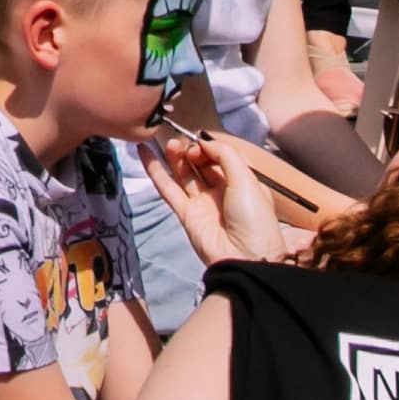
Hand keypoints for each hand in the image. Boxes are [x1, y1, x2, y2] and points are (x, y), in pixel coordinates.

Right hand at [143, 128, 289, 265]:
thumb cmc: (254, 219)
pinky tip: (144, 152)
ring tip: (169, 143)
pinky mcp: (185, 214)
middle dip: (193, 150)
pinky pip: (168, 188)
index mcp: (242, 182)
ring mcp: (202, 203)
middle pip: (201, 164)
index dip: (210, 146)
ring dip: (175, 156)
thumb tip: (203, 141)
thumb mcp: (247, 180)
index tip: (201, 141)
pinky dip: (155, 170)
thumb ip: (225, 155)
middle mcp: (221, 191)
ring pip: (184, 174)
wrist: (245, 259)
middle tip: (187, 146)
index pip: (221, 156)